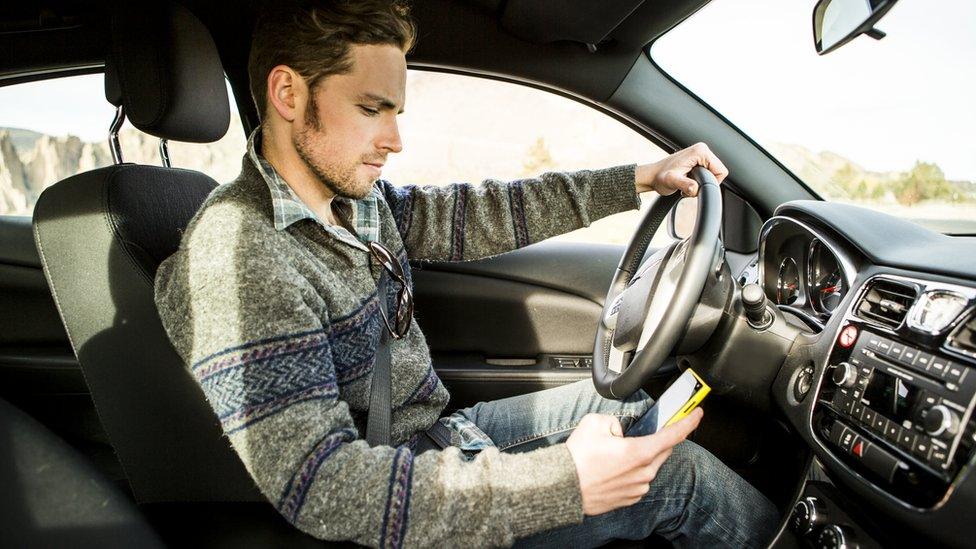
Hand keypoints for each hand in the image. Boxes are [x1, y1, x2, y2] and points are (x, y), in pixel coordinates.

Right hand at [565, 407, 703, 515]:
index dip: (688, 420)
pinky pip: (639, 479)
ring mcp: (638, 487)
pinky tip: (612, 468)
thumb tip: (621, 430)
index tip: (697, 413)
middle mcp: (644, 472)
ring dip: (640, 456)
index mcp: (640, 452)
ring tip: (615, 454)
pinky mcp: (631, 498)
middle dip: (657, 439)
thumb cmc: (577, 458)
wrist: (563, 486)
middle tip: (645, 432)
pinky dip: (632, 471)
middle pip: (663, 450)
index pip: (674, 434)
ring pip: (650, 465)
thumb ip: (616, 421)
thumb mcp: (595, 422)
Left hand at [635, 142, 728, 196]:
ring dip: (702, 182)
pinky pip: (707, 173)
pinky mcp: (697, 159)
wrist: (652, 176)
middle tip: (689, 185)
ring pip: (713, 174)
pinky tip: (688, 180)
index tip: (695, 186)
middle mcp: (702, 149)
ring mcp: (700, 154)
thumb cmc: (659, 178)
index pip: (721, 171)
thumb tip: (694, 188)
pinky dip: (699, 180)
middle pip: (718, 172)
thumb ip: (685, 184)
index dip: (710, 183)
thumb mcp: (672, 182)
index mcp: (700, 151)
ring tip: (687, 183)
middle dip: (705, 183)